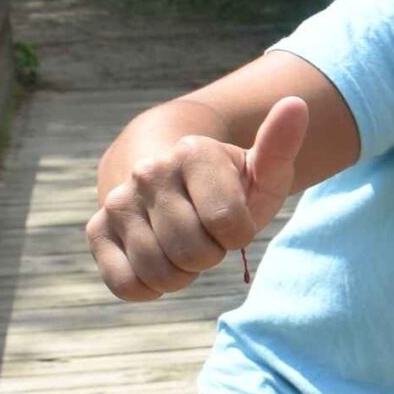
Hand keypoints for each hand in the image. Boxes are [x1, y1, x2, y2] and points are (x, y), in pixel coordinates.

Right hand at [86, 96, 306, 300]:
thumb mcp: (261, 169)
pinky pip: (125, 285)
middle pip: (193, 253)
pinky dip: (149, 289)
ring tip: (183, 247)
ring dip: (182, 274)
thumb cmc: (229, 186)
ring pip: (159, 272)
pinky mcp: (97, 230)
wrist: (172, 183)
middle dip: (210, 255)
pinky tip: (158, 264)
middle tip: (207, 235)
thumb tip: (296, 104)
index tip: (233, 220)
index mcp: (193, 152)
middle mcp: (149, 172)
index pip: (229, 226)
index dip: (238, 235)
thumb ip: (281, 144)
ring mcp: (118, 201)